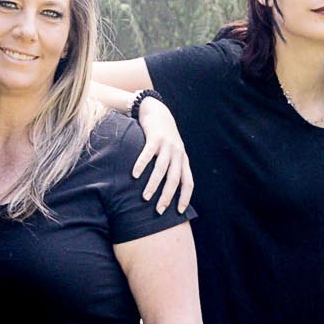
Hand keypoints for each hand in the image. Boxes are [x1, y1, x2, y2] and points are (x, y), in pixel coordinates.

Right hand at [129, 96, 194, 212]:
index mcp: (183, 159)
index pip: (188, 182)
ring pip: (161, 169)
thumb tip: (167, 192)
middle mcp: (177, 153)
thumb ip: (171, 168)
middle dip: (167, 196)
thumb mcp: (172, 152)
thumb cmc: (163, 138)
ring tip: (145, 198)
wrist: (158, 112)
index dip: (185, 197)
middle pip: (174, 178)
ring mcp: (167, 145)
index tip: (179, 211)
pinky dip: (142, 165)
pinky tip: (135, 175)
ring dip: (153, 185)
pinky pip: (148, 153)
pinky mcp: (155, 137)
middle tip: (159, 211)